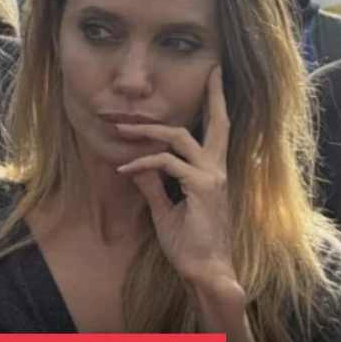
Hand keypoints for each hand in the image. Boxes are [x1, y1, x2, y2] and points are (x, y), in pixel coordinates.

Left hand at [116, 65, 232, 288]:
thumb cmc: (189, 246)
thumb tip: (137, 167)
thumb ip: (154, 186)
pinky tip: (124, 167)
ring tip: (122, 127)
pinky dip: (142, 161)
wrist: (205, 272)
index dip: (214, 107)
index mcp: (213, 173)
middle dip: (214, 94)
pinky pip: (166, 163)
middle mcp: (217, 170)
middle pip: (219, 122)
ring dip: (149, 130)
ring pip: (181, 137)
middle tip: (213, 70)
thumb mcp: (166, 211)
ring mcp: (212, 177)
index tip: (212, 84)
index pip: (216, 132)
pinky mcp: (201, 187)